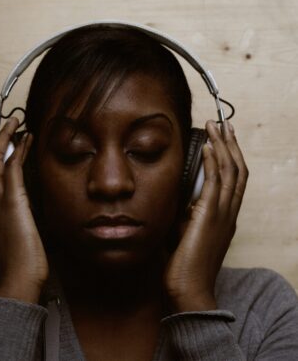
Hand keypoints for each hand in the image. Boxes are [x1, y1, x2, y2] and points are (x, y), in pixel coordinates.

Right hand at [0, 118, 48, 302]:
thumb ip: (13, 222)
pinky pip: (12, 168)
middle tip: (8, 127)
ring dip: (4, 139)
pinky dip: (18, 150)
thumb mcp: (12, 238)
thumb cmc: (19, 263)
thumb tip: (23, 212)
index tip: (4, 147)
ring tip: (16, 124)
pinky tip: (27, 139)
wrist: (19, 279)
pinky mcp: (11, 202)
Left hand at [164, 120, 247, 311]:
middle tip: (224, 124)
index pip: (234, 180)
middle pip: (238, 170)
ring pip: (231, 171)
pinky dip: (214, 162)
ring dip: (224, 146)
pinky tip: (209, 147)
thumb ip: (186, 213)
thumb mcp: (186, 233)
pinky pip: (216, 182)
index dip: (231, 157)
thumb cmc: (185, 264)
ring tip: (216, 126)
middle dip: (231, 144)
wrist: (188, 289)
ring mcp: (223, 213)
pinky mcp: (210, 215)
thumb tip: (176, 197)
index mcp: (225, 217)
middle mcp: (229, 212)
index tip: (222, 140)